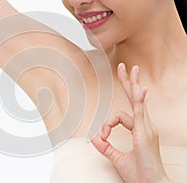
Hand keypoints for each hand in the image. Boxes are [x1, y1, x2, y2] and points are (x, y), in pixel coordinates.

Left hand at [91, 63, 171, 182]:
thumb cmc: (139, 174)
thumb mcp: (117, 158)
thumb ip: (105, 147)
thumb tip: (94, 137)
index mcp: (140, 130)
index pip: (122, 116)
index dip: (108, 123)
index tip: (104, 135)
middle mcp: (145, 126)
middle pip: (135, 99)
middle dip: (129, 83)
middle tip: (125, 68)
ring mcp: (146, 129)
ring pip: (138, 101)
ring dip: (133, 85)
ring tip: (131, 70)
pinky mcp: (144, 134)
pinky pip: (141, 114)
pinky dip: (140, 101)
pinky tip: (140, 89)